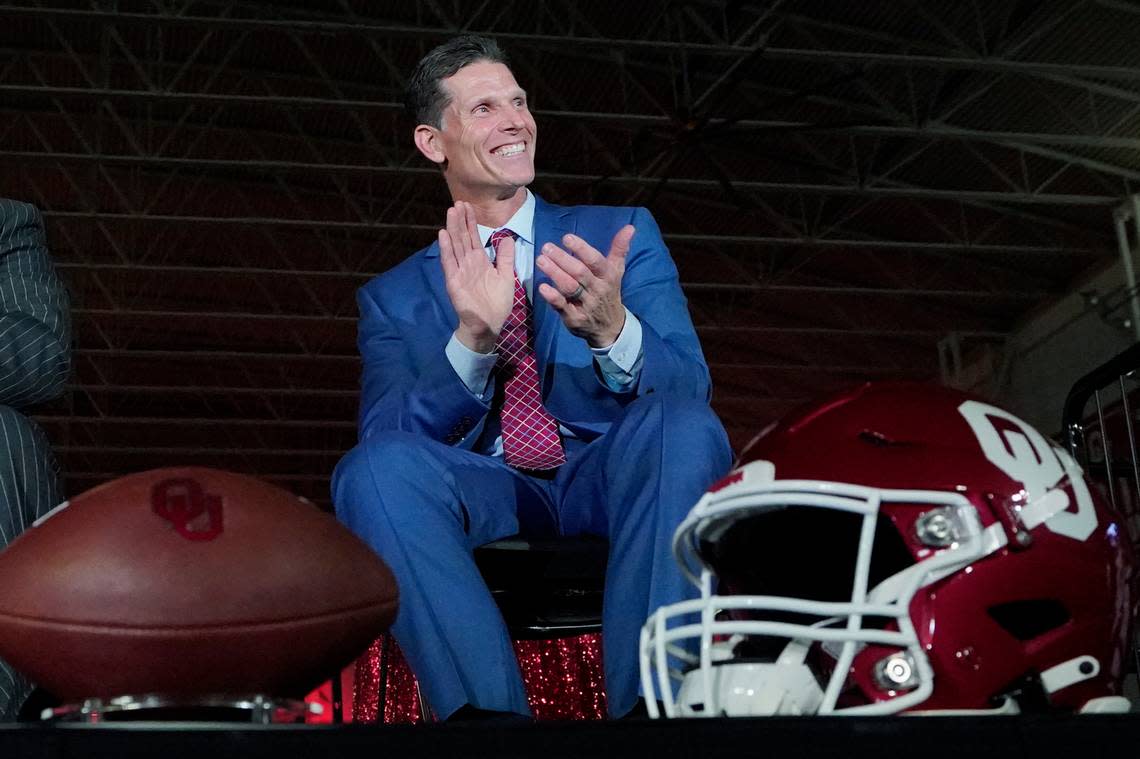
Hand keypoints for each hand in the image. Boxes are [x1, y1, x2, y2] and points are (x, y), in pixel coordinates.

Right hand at [439, 201, 515, 352]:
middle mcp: (468, 263)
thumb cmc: (497, 303)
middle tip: (458, 202)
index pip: (473, 237)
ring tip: (451, 212)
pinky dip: (446, 249)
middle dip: (461, 220)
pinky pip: (449, 262)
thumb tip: (507, 237)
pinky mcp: (454, 281)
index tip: (468, 206)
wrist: (489, 324)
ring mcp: (459, 271)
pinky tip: (443, 235)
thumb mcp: (506, 276)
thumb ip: (506, 257)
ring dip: (452, 228)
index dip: (471, 222)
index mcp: (480, 261)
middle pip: (462, 237)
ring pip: (455, 245)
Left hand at [536, 225, 633, 347]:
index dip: (581, 249)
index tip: (567, 238)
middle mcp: (597, 290)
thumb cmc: (609, 292)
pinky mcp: (574, 318)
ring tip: (541, 260)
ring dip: (555, 273)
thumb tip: (629, 227)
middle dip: (562, 259)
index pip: (595, 261)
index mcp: (607, 276)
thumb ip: (619, 248)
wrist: (610, 327)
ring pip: (569, 287)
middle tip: (547, 247)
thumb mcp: (616, 271)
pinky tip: (542, 286)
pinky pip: (562, 306)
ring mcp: (585, 305)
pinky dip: (552, 297)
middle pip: (580, 273)